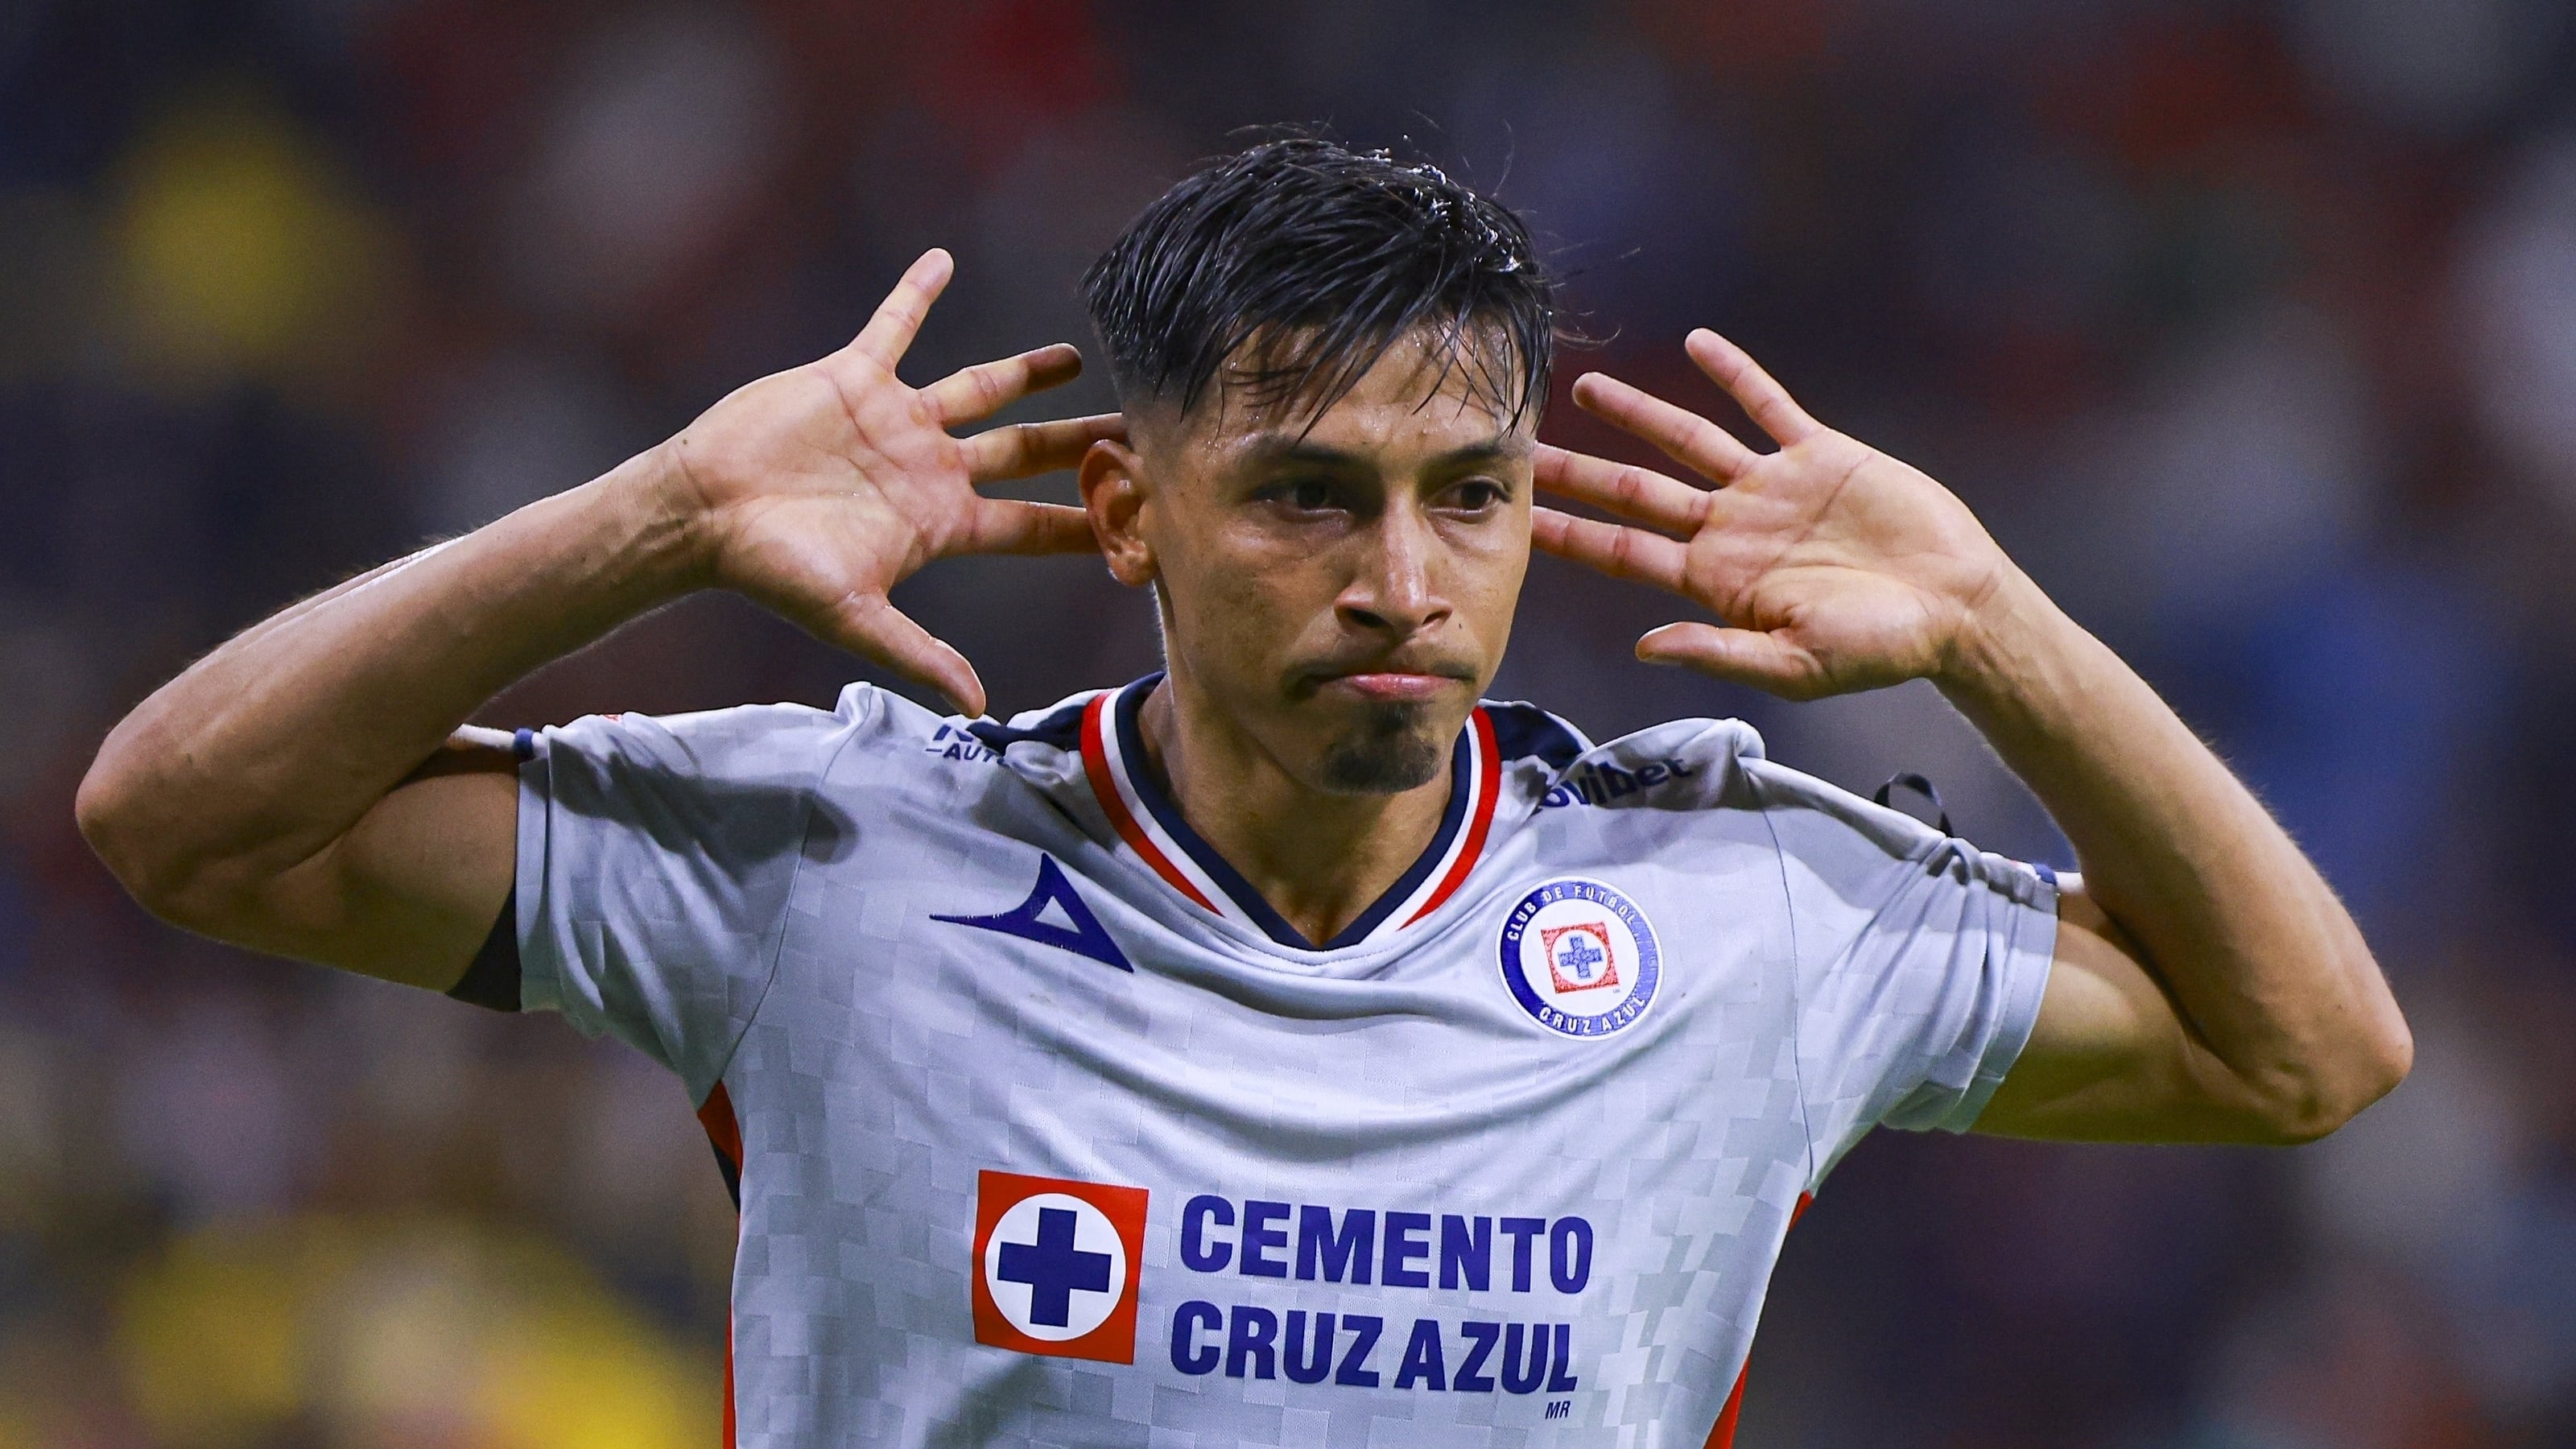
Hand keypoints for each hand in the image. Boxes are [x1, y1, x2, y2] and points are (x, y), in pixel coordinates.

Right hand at [653, 248, 1122, 714]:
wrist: (703, 513)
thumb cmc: (773, 570)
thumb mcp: (852, 618)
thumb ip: (918, 655)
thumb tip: (976, 707)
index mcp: (941, 522)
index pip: (1033, 523)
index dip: (1085, 521)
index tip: (1142, 520)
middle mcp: (930, 467)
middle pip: (1026, 450)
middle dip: (1080, 443)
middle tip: (1140, 432)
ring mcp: (896, 421)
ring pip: (979, 387)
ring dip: (1025, 371)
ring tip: (1074, 357)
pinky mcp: (853, 378)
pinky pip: (892, 325)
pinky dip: (915, 293)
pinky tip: (942, 259)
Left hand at [1533, 329, 2014, 700]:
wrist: (1955, 607)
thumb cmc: (1879, 650)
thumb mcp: (1793, 667)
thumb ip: (1717, 651)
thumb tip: (1644, 648)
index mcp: (1716, 581)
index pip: (1624, 551)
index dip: (1570, 534)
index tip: (1516, 518)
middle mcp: (1730, 529)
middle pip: (1636, 491)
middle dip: (1580, 471)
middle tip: (1520, 446)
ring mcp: (1770, 488)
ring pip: (1688, 439)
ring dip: (1638, 413)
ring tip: (1586, 387)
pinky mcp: (1818, 455)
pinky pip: (1767, 404)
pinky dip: (1734, 373)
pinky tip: (1699, 342)